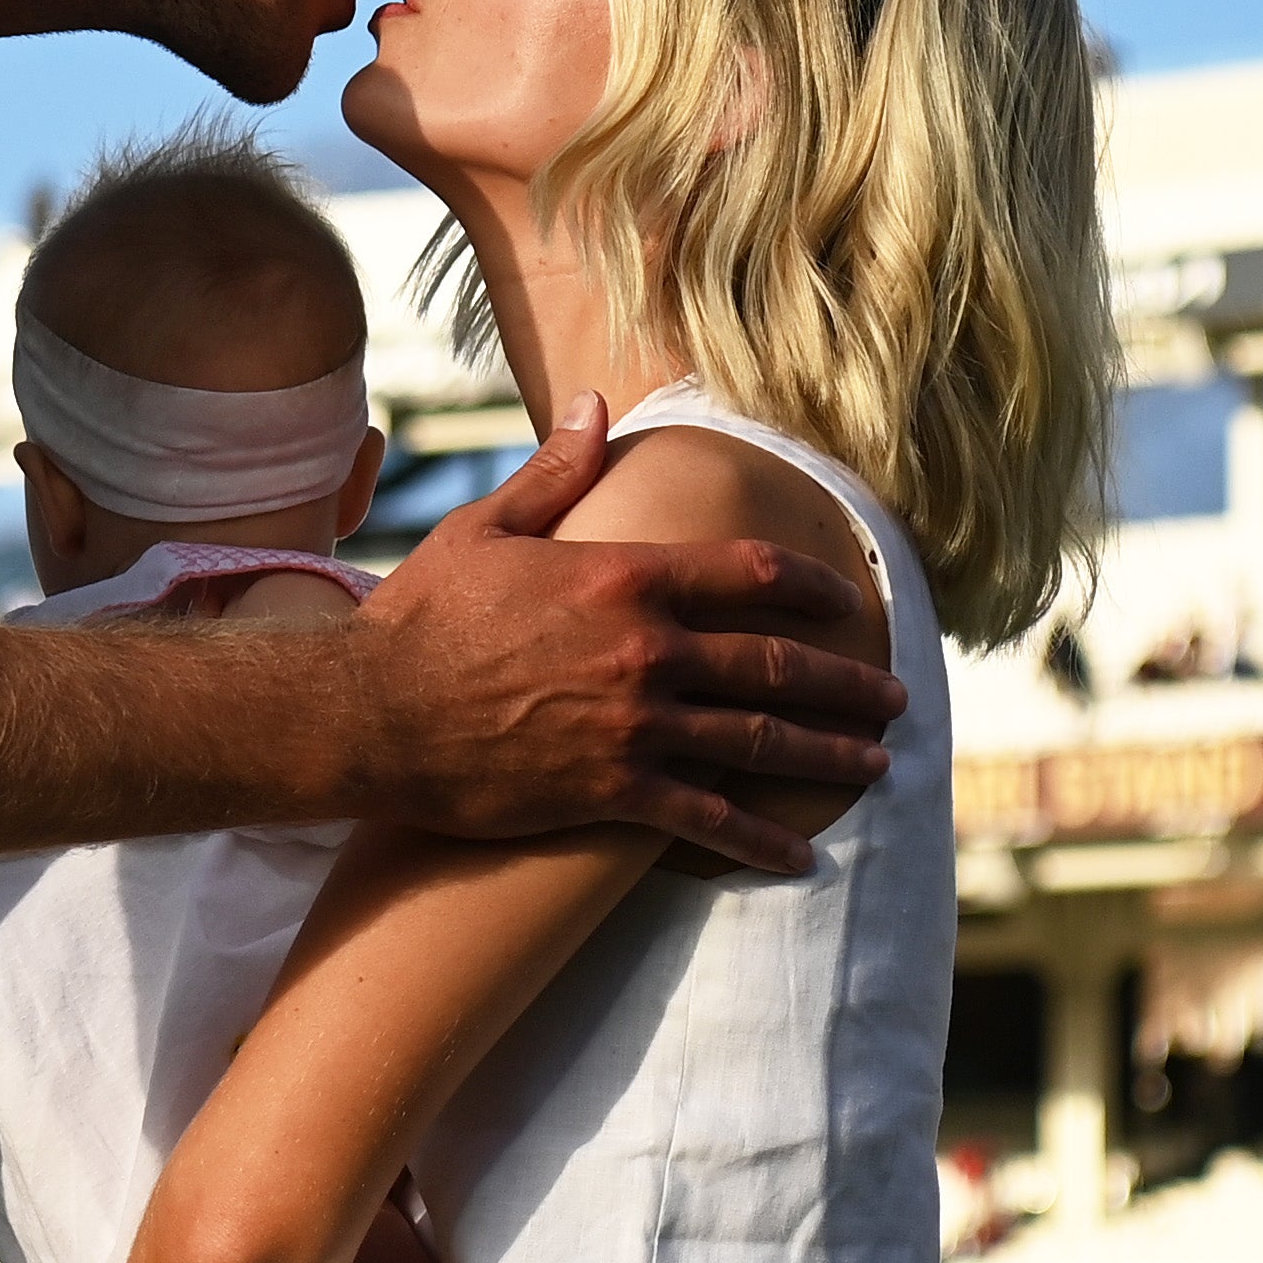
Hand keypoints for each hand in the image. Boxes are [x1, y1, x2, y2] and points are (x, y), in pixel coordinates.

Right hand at [339, 404, 902, 874]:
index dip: (810, 583)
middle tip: (894, 697)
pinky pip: (705, 819)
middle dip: (846, 681)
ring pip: (758, 740)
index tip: (848, 599)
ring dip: (827, 753)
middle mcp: (645, 649)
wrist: (368, 714)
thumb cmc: (418, 619)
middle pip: (775, 663)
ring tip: (875, 765)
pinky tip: (800, 854)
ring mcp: (634, 724)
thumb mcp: (484, 530)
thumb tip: (592, 408)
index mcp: (622, 576)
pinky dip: (759, 839)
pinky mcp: (610, 791)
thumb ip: (553, 472)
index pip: (748, 570)